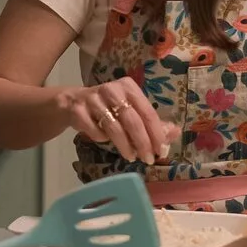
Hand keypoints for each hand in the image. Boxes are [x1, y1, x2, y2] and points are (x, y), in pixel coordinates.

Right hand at [57, 79, 177, 162]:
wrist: (72, 102)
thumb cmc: (108, 108)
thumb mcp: (131, 111)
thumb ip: (152, 123)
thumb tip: (175, 133)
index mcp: (128, 86)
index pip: (148, 112)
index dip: (156, 134)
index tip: (162, 151)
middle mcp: (111, 89)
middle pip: (133, 120)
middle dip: (143, 143)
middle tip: (148, 159)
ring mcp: (93, 99)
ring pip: (114, 127)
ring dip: (125, 146)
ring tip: (131, 157)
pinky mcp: (78, 110)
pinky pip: (95, 131)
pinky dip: (101, 138)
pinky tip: (103, 140)